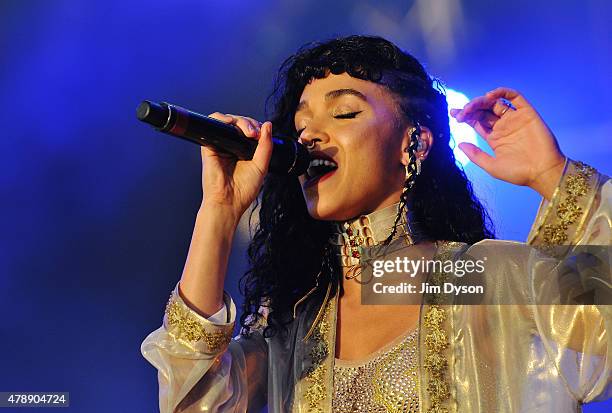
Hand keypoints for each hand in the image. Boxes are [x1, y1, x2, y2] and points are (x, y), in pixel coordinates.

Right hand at [201, 113, 272, 222]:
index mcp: (244, 151)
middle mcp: (231, 146)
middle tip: (255, 134)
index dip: (256, 126)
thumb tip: (268, 125)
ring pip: (228, 121)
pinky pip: (213, 123)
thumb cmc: (243, 190)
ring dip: (240, 121)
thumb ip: (266, 146)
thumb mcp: (261, 166)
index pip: (250, 130)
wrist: (228, 202)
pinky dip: (221, 118)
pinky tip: (231, 124)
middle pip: (240, 123)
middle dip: (250, 123)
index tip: (262, 133)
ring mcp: (220, 144)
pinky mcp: (209, 145)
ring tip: (248, 132)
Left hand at [450, 87, 565, 199]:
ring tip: (471, 106)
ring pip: (495, 102)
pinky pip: (515, 97)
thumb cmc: (518, 173)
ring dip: (481, 101)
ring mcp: (515, 119)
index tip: (454, 114)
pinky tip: (490, 96)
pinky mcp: (527, 113)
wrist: (542, 171)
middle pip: (483, 110)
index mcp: (494, 138)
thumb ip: (475, 155)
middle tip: (461, 112)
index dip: (465, 116)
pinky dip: (502, 93)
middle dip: (470, 108)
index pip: (477, 122)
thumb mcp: (491, 165)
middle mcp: (503, 126)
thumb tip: (460, 144)